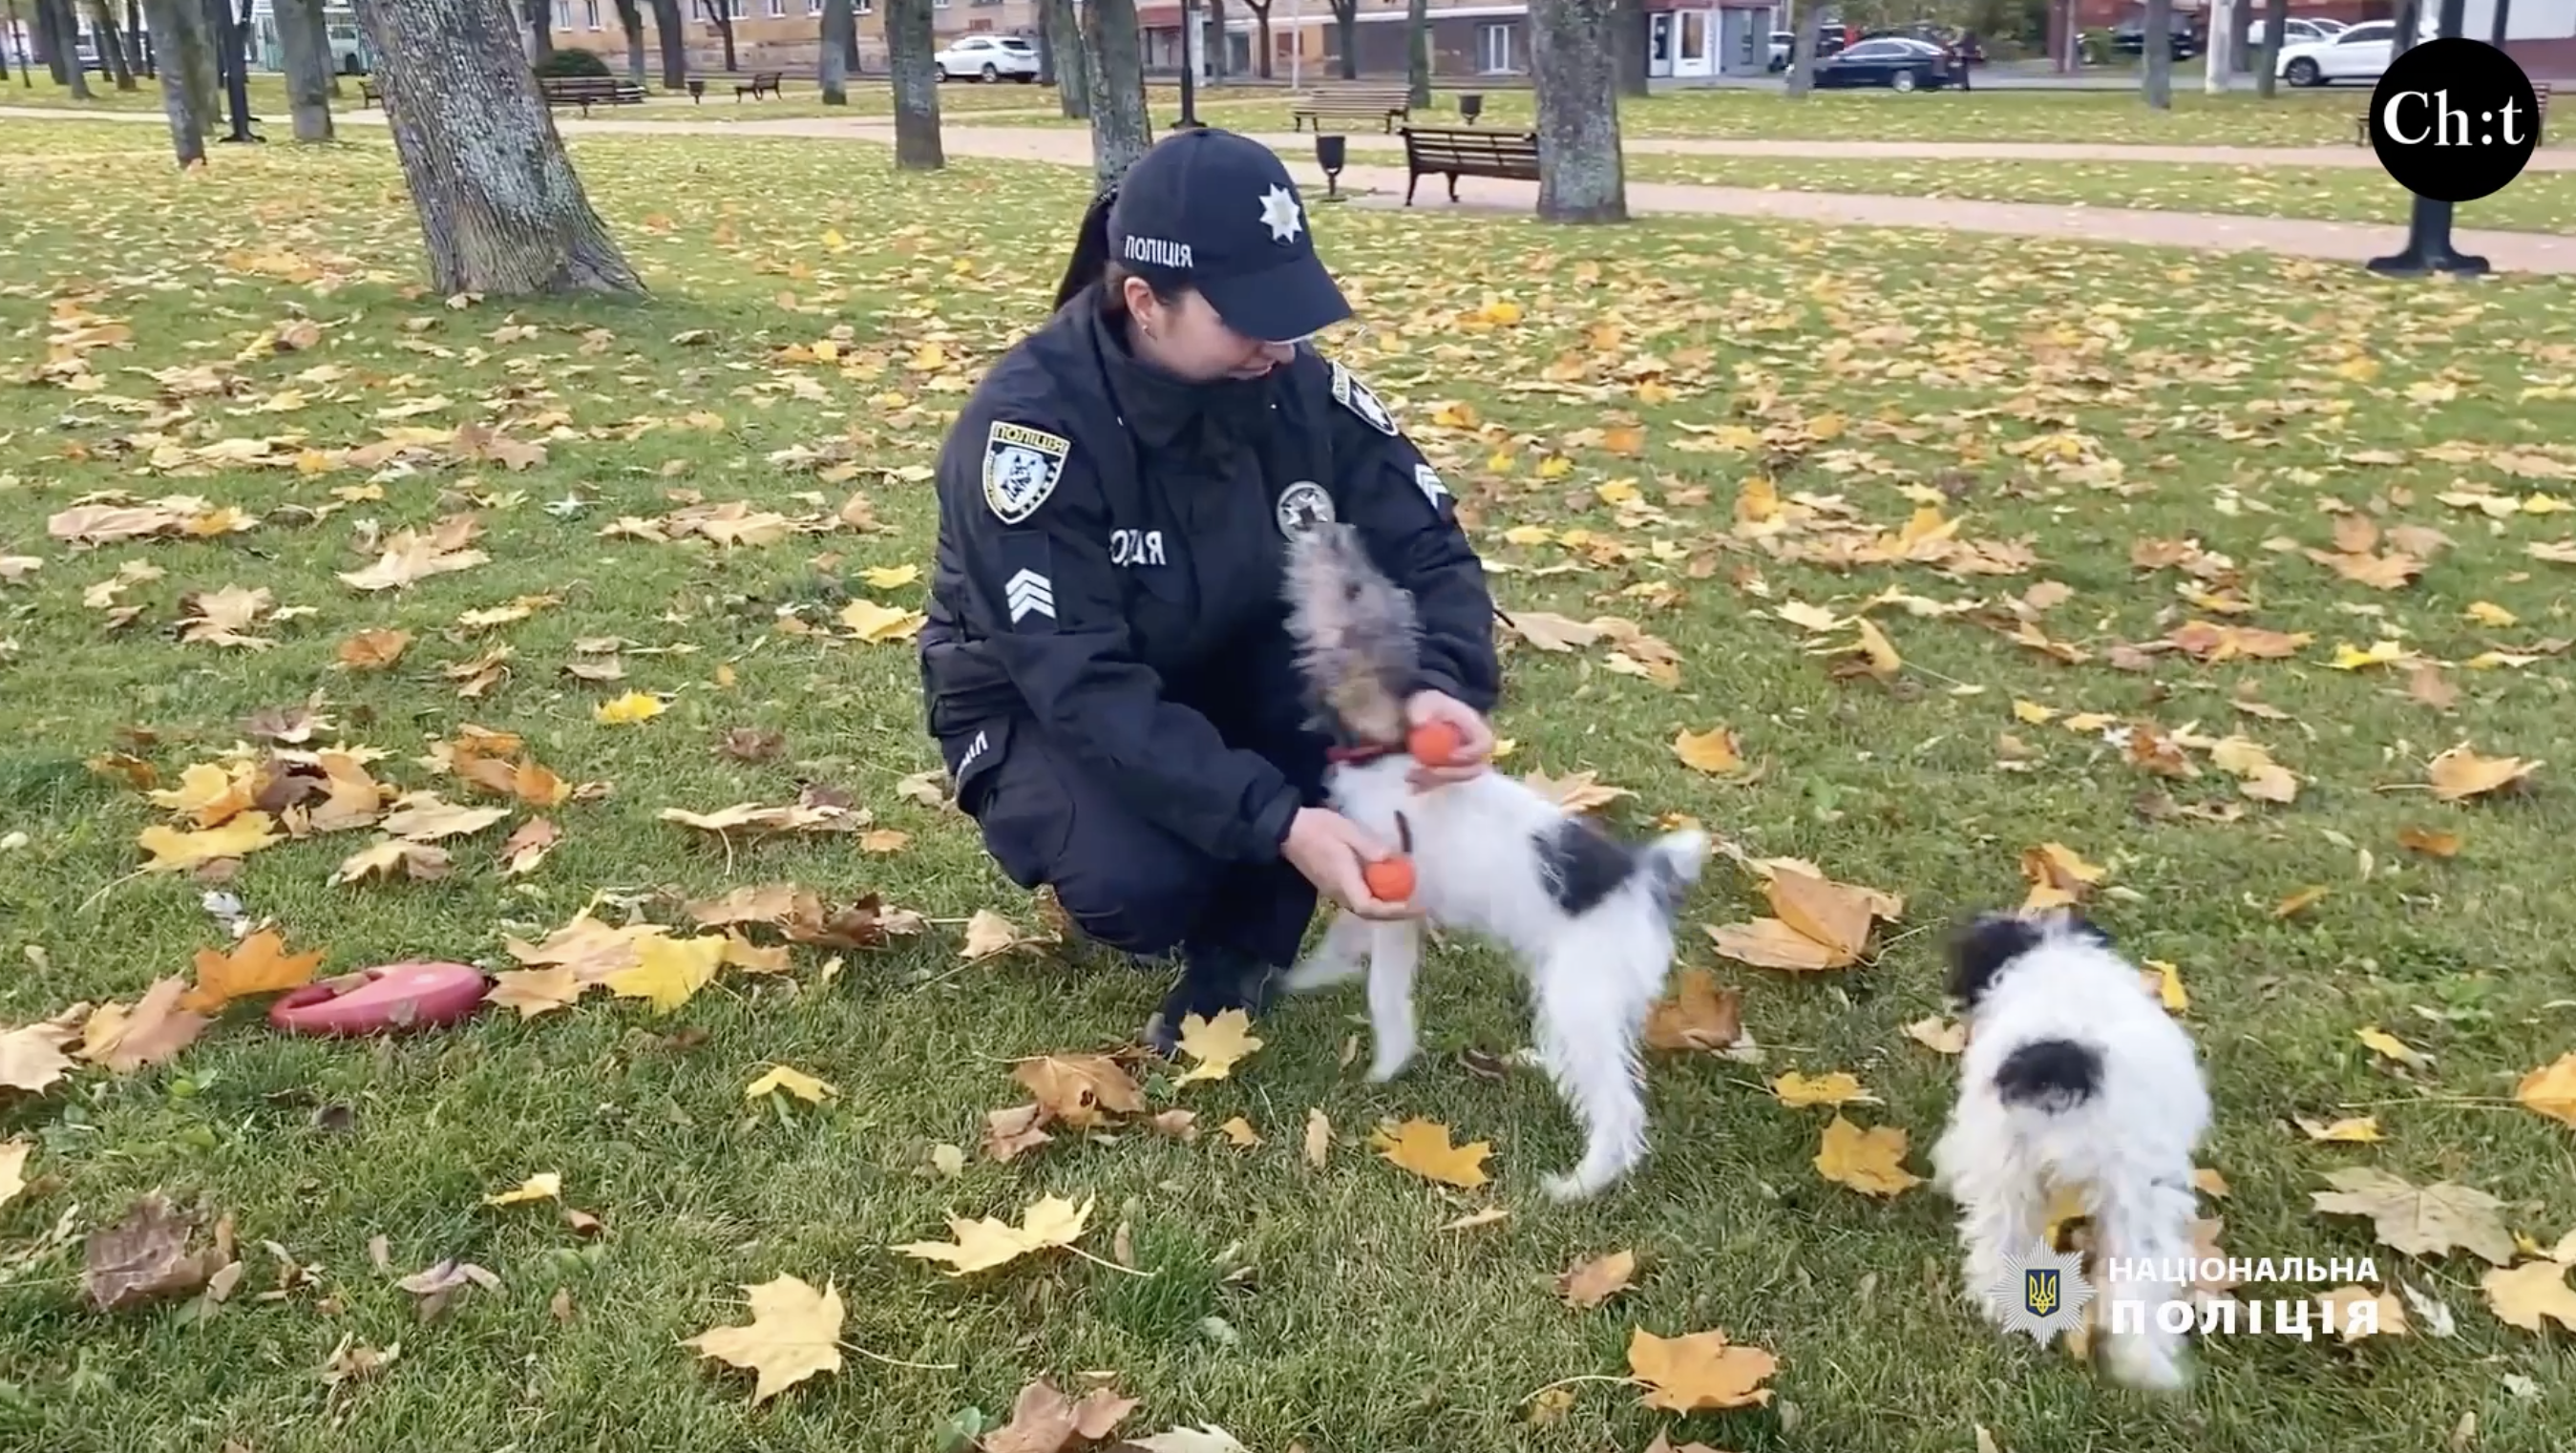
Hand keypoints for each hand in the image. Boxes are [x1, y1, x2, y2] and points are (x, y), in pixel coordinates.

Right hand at [1281, 807, 1420, 920]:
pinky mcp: (1332, 884)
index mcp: (1343, 881)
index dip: (1393, 909)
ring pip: (1364, 908)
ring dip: (1386, 908)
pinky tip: (1387, 887)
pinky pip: (1358, 898)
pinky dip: (1376, 899)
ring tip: (1407, 899)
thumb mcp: (1347, 831)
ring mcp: (1334, 890)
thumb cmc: (1318, 828)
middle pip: (1369, 913)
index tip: (1414, 904)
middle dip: (1395, 913)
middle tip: (1419, 907)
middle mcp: (1338, 892)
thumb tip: (1392, 860)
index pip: (1369, 907)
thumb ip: (1370, 847)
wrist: (1286, 828)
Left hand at [1404, 690, 1494, 789]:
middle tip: (1425, 771)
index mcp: (1476, 728)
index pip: (1486, 744)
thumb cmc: (1428, 705)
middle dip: (1449, 774)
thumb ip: (1421, 710)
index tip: (1451, 756)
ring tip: (1410, 776)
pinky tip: (1412, 786)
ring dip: (1434, 781)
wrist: (1421, 715)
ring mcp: (1465, 763)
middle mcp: (1475, 749)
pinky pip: (1443, 783)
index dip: (1472, 753)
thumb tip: (1420, 723)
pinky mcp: (1450, 771)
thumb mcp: (1424, 702)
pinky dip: (1427, 785)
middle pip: (1473, 769)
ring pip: (1456, 779)